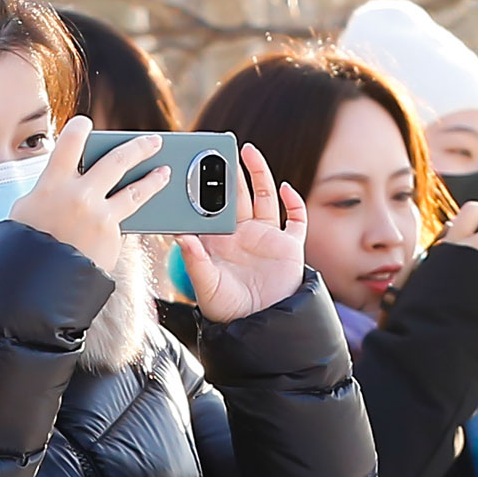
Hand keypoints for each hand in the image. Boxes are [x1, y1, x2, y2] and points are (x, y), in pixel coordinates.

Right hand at [6, 124, 167, 260]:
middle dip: (138, 147)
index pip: (71, 140)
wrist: (37, 285)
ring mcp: (99, 215)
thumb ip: (50, 190)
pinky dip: (133, 213)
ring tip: (164, 171)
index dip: (80, 128)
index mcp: (52, 183)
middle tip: (153, 141)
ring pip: (135, 189)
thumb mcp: (27, 210)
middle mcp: (79, 195)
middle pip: (117, 159)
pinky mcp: (112, 235)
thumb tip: (67, 179)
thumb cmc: (26, 249)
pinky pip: (126, 219)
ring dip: (153, 179)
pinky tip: (146, 209)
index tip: (87, 124)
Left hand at [176, 141, 310, 321]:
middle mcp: (242, 234)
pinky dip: (294, 202)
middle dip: (229, 173)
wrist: (261, 326)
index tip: (194, 169)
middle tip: (220, 150)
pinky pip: (295, 219)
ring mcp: (267, 237)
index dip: (204, 189)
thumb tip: (182, 237)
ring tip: (248, 152)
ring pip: (264, 197)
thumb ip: (195, 261)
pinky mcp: (289, 246)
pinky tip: (286, 189)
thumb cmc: (227, 309)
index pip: (211, 208)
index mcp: (220, 240)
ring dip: (258, 174)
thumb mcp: (206, 285)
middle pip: (237, 195)